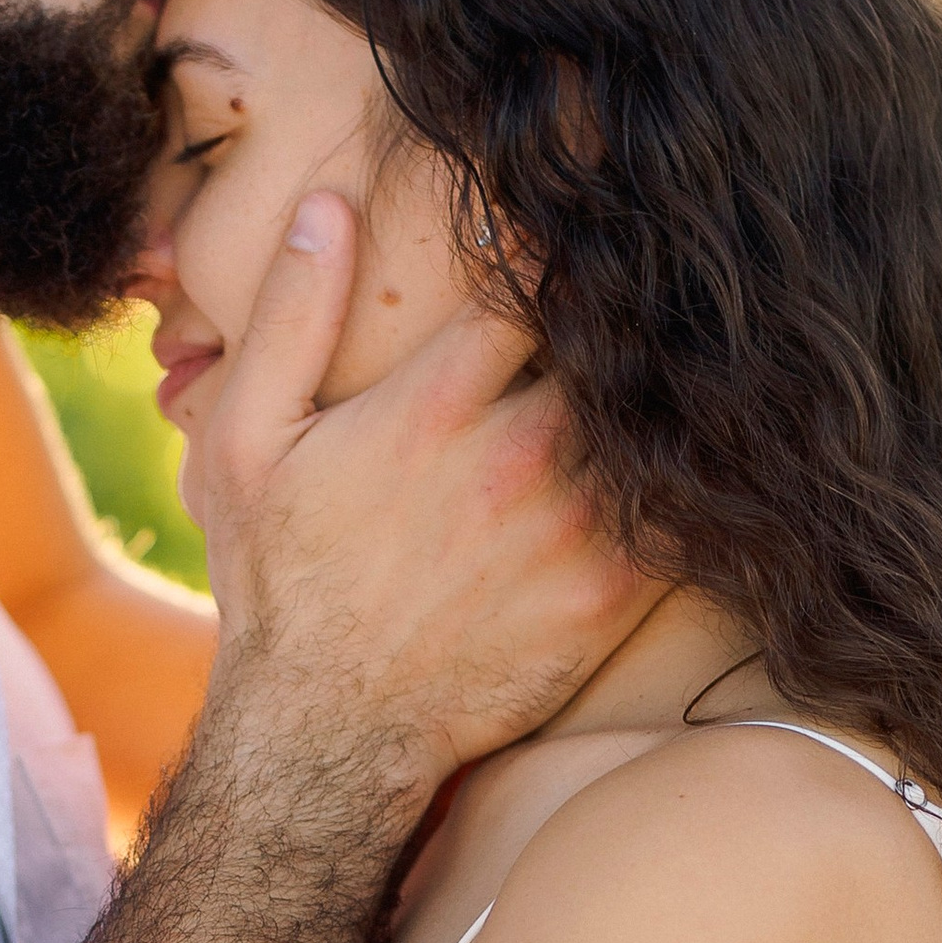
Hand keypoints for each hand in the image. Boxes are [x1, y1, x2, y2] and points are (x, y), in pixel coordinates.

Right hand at [195, 195, 653, 802]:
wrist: (327, 736)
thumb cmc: (281, 582)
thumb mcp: (246, 442)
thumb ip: (291, 319)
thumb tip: (328, 206)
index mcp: (432, 406)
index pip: (529, 278)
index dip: (559, 235)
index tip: (580, 208)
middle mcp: (515, 459)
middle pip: (614, 339)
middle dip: (629, 303)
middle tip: (656, 265)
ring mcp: (573, 531)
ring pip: (658, 417)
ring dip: (667, 379)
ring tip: (690, 343)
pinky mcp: (612, 596)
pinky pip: (684, 511)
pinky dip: (695, 471)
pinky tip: (693, 445)